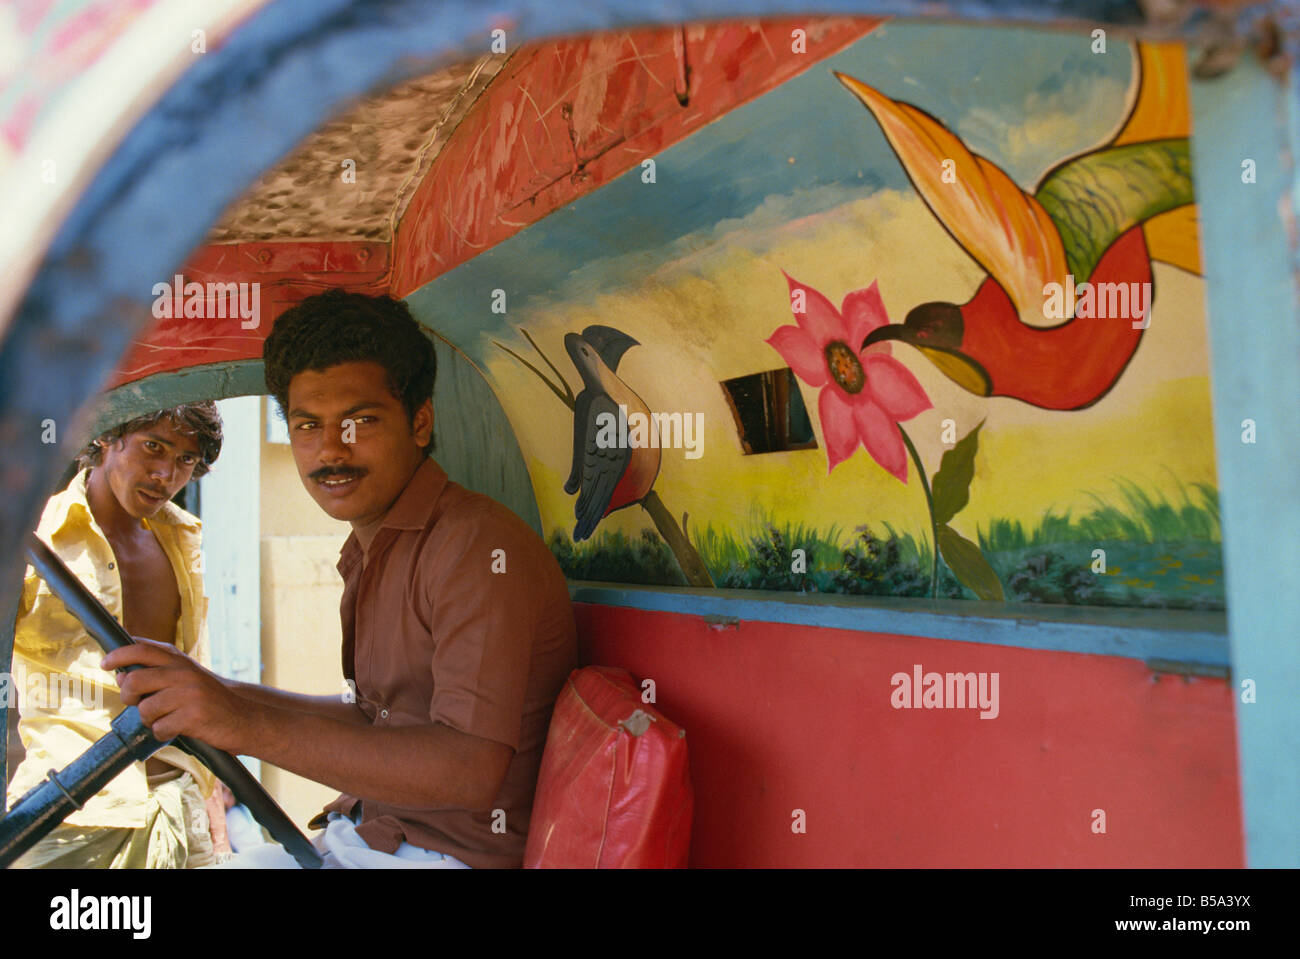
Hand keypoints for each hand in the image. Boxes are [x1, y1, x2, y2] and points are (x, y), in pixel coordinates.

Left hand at [101, 638, 255, 751]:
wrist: (243, 715)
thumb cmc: (208, 697)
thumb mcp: (186, 675)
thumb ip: (156, 671)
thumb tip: (121, 675)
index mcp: (179, 660)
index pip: (141, 649)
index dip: (119, 655)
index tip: (106, 663)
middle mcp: (183, 673)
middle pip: (134, 681)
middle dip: (128, 697)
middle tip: (137, 702)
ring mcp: (189, 694)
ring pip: (144, 709)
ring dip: (150, 720)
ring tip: (167, 718)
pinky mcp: (193, 716)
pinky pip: (159, 728)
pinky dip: (163, 733)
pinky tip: (177, 729)